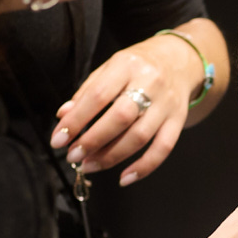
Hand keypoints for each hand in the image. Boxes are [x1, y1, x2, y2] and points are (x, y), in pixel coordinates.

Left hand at [52, 36, 205, 185]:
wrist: (179, 59)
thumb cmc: (138, 66)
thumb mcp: (110, 68)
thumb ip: (87, 92)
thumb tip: (64, 116)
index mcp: (127, 65)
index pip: (98, 96)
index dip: (76, 121)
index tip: (58, 139)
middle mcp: (150, 83)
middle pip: (120, 118)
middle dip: (92, 141)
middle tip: (73, 156)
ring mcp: (166, 103)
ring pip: (139, 136)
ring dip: (111, 157)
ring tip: (90, 165)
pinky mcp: (178, 120)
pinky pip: (163, 148)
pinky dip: (143, 167)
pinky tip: (124, 178)